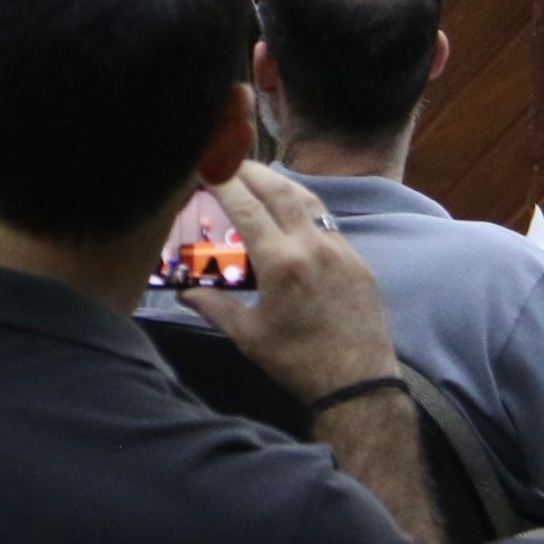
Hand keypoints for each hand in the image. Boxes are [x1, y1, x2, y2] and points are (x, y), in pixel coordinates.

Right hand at [187, 161, 399, 401]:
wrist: (359, 384)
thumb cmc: (297, 361)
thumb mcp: (248, 335)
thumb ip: (214, 306)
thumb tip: (184, 292)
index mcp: (281, 263)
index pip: (245, 207)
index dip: (222, 181)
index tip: (205, 165)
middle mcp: (313, 247)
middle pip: (280, 191)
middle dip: (252, 171)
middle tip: (228, 160)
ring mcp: (341, 251)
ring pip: (309, 201)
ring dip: (282, 184)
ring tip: (260, 177)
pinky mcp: (359, 262)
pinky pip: (328, 223)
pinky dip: (305, 209)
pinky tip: (293, 216)